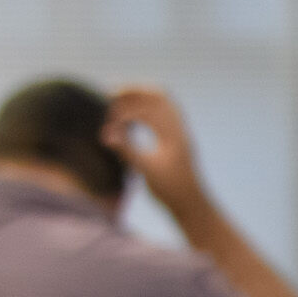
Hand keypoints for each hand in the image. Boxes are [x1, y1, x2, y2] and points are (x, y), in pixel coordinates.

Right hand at [102, 84, 205, 204]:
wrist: (193, 205)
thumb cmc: (170, 190)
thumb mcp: (146, 170)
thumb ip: (127, 150)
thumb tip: (105, 133)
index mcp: (173, 134)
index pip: (148, 108)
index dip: (125, 108)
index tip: (106, 116)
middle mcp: (180, 128)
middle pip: (159, 96)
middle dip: (135, 91)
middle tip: (111, 91)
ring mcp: (181, 132)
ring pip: (163, 102)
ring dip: (142, 98)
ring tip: (119, 99)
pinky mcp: (178, 139)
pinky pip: (165, 113)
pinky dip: (148, 108)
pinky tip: (133, 117)